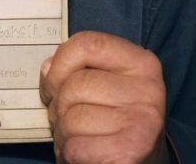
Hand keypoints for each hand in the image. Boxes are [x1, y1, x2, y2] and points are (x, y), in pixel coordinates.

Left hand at [39, 31, 168, 163]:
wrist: (143, 161)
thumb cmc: (115, 118)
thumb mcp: (105, 82)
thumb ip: (77, 67)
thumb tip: (48, 70)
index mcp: (140, 62)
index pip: (87, 44)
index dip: (59, 63)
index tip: (52, 84)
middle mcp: (147, 90)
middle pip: (75, 85)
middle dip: (58, 105)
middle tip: (65, 117)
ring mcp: (141, 122)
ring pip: (71, 118)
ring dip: (62, 132)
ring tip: (76, 136)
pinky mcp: (130, 153)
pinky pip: (74, 146)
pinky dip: (69, 153)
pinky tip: (82, 153)